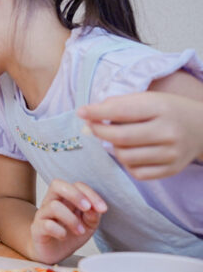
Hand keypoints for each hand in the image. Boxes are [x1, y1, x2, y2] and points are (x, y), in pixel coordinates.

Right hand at [30, 179, 106, 263]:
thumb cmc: (70, 235)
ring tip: (80, 231)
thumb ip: (92, 216)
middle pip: (57, 185)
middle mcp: (51, 202)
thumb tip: (94, 210)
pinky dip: (59, 230)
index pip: (76, 185)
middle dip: (75, 195)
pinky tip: (64, 236)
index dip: (90, 193)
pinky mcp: (37, 229)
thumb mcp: (87, 225)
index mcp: (65, 198)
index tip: (103, 209)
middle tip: (87, 209)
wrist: (52, 252)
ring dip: (72, 219)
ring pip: (54, 206)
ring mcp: (42, 215)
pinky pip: (46, 224)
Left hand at [78, 92, 202, 179]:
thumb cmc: (167, 110)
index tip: (82, 112)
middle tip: (92, 126)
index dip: (97, 113)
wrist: (201, 127)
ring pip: (126, 157)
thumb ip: (120, 104)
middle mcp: (168, 132)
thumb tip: (88, 114)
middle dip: (99, 131)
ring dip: (113, 147)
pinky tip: (130, 152)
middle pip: (120, 137)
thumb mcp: (148, 98)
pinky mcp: (171, 170)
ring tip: (116, 138)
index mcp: (160, 108)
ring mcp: (171, 154)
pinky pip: (137, 173)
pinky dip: (127, 163)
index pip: (121, 112)